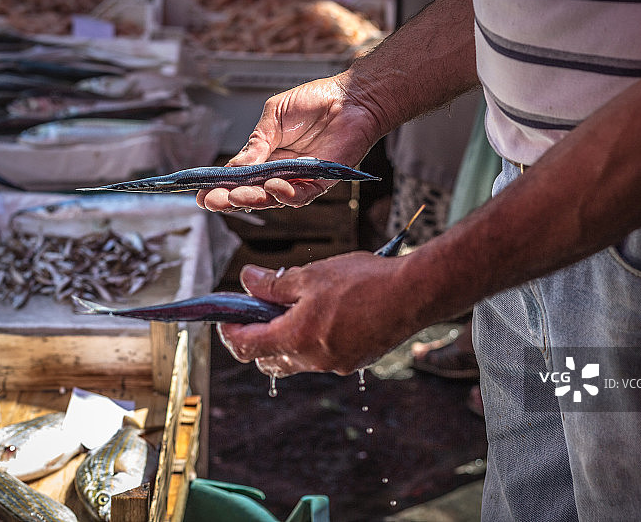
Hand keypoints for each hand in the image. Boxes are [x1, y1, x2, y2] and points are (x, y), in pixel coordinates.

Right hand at [197, 75, 383, 211]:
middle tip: (212, 202)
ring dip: (254, 199)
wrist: (352, 98)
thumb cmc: (316, 101)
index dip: (220, 187)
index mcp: (266, 155)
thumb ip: (256, 143)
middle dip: (230, 199)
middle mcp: (280, 171)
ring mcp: (299, 178)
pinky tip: (274, 187)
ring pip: (273, 198)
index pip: (239, 177)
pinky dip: (286, 194)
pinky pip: (300, 196)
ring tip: (237, 197)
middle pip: (252, 193)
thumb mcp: (275, 117)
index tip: (200, 194)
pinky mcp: (321, 182)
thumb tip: (232, 167)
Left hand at [217, 253, 418, 376]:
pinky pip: (321, 356)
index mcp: (296, 338)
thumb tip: (247, 280)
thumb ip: (274, 284)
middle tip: (259, 309)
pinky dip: (313, 339)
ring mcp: (335, 364)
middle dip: (257, 339)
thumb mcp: (311, 275)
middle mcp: (313, 360)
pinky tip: (326, 313)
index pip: (246, 347)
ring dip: (286, 338)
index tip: (227, 316)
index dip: (230, 332)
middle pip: (269, 360)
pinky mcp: (355, 361)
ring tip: (297, 304)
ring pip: (296, 359)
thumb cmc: (363, 281)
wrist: (413, 294)